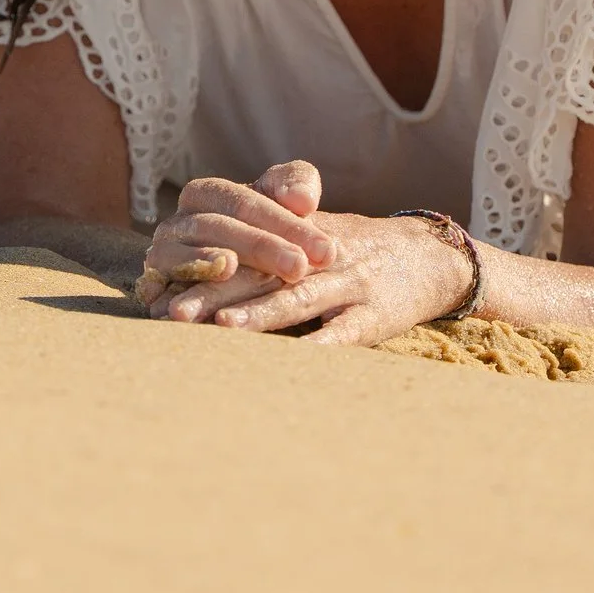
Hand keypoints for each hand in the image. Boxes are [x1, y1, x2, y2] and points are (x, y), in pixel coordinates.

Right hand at [136, 160, 336, 310]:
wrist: (241, 271)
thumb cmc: (269, 231)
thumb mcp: (287, 200)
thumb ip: (298, 185)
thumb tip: (302, 199)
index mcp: (206, 193)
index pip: (245, 202)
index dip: (286, 223)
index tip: (326, 249)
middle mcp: (177, 222)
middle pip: (217, 228)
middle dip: (261, 247)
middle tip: (299, 268)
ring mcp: (161, 256)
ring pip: (182, 256)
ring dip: (206, 264)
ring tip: (232, 268)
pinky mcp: (152, 288)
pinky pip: (158, 291)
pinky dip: (172, 295)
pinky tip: (194, 309)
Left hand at [142, 159, 476, 346]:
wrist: (429, 258)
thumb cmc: (355, 250)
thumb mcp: (313, 231)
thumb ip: (265, 237)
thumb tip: (202, 256)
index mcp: (297, 238)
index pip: (244, 249)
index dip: (205, 267)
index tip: (163, 285)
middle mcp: (319, 258)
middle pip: (261, 275)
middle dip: (216, 294)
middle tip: (173, 312)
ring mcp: (349, 285)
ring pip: (298, 300)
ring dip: (260, 315)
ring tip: (221, 327)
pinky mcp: (375, 316)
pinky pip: (343, 332)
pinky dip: (317, 346)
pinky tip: (291, 361)